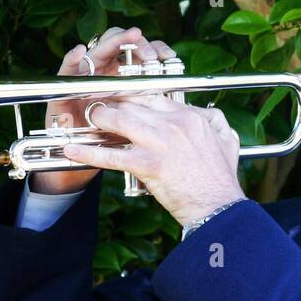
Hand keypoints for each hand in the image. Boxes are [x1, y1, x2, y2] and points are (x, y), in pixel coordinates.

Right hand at [31, 26, 177, 194]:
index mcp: (127, 78)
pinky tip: (79, 51)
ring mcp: (85, 77)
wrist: (83, 156)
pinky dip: (72, 60)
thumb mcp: (141, 129)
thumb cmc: (116, 141)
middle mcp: (106, 72)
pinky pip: (67, 69)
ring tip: (127, 37)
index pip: (143, 54)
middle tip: (148, 44)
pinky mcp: (65, 86)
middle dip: (137, 44)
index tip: (170, 56)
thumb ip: (159, 115)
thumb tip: (194, 110)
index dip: (156, 51)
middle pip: (121, 45)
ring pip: (99, 50)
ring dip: (113, 42)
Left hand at [60, 97, 244, 226]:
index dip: (132, 95)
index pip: (153, 96)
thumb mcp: (227, 140)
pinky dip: (88, 153)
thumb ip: (217, 121)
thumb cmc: (221, 178)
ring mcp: (158, 142)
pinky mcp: (147, 164)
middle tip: (96, 105)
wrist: (218, 205)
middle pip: (131, 103)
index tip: (120, 97)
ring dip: (98, 119)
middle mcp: (172, 123)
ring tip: (85, 120)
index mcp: (189, 116)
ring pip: (118, 120)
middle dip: (111, 102)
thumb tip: (209, 113)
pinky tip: (72, 150)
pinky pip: (111, 155)